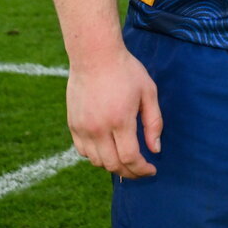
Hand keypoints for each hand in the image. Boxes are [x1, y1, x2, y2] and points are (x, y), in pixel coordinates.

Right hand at [66, 47, 161, 177]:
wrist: (95, 56)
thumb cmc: (127, 71)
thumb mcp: (149, 92)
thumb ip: (153, 122)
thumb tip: (155, 149)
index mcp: (120, 120)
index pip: (129, 157)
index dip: (142, 169)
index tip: (152, 170)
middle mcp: (98, 128)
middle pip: (112, 164)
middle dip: (129, 172)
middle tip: (141, 170)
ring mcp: (82, 127)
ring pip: (96, 161)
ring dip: (112, 165)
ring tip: (127, 161)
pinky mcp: (72, 124)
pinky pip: (83, 151)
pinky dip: (96, 157)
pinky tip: (109, 150)